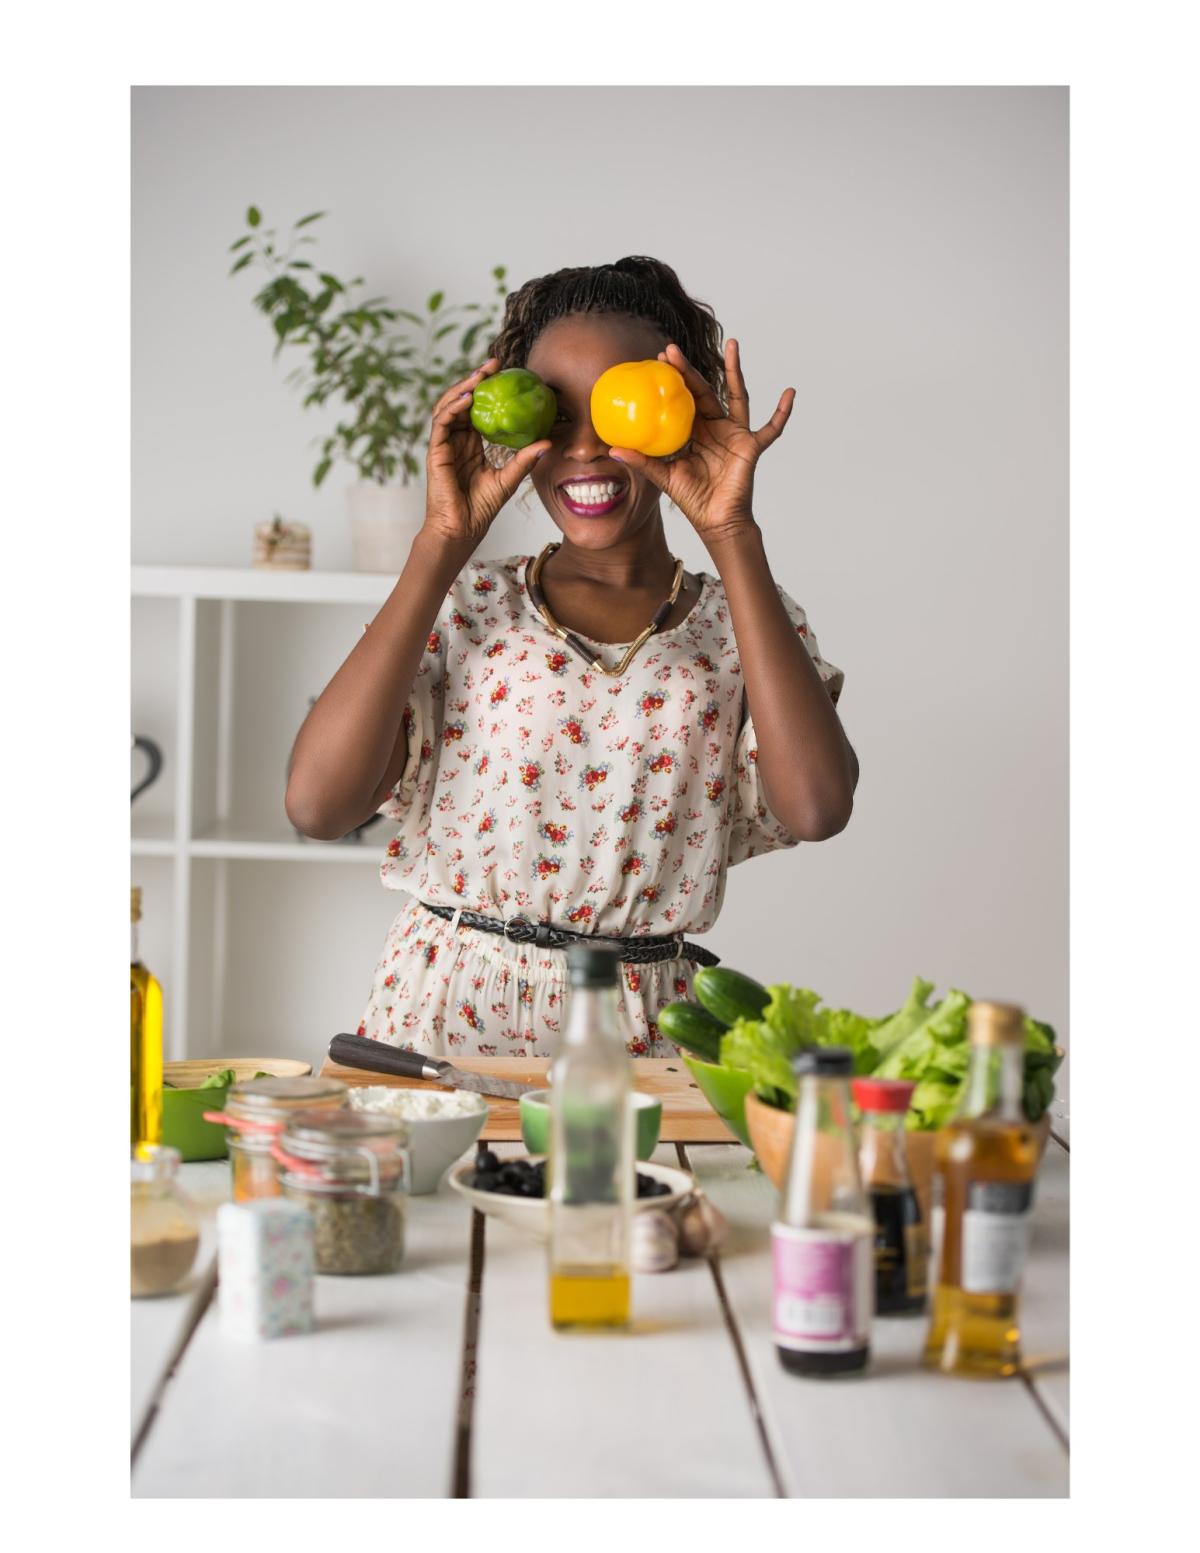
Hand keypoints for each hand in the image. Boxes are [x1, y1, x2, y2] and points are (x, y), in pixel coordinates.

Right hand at [422, 358, 550, 546]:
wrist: (462, 528)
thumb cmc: (481, 508)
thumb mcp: (508, 478)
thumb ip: (524, 460)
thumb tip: (548, 442)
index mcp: (470, 444)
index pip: (478, 409)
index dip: (488, 390)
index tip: (506, 373)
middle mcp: (456, 440)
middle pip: (462, 401)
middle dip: (476, 379)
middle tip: (494, 363)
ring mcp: (444, 444)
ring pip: (449, 406)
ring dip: (463, 387)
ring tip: (480, 374)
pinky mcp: (436, 451)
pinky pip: (442, 422)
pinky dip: (454, 407)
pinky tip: (468, 398)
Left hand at [607, 339, 793, 547]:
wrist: (716, 521)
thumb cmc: (693, 499)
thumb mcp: (664, 476)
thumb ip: (642, 461)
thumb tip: (612, 449)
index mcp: (693, 431)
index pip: (681, 399)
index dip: (672, 380)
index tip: (658, 359)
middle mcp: (714, 427)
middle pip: (703, 390)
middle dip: (688, 370)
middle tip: (672, 349)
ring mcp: (734, 434)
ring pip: (737, 395)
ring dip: (735, 370)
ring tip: (733, 344)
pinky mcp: (751, 446)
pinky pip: (771, 428)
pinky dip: (782, 413)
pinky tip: (790, 393)